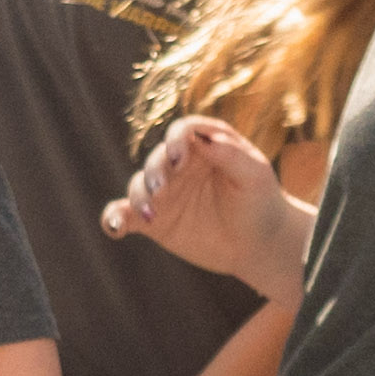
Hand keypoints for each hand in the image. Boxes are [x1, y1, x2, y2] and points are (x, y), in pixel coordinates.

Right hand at [105, 118, 302, 298]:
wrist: (259, 244)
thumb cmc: (261, 202)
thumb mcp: (255, 176)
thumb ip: (233, 155)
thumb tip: (207, 140)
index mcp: (204, 146)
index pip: (183, 131)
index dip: (176, 140)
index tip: (178, 158)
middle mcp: (178, 166)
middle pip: (157, 158)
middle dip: (154, 171)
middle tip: (160, 188)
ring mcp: (164, 193)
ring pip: (138, 186)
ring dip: (138, 197)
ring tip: (149, 215)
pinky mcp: (153, 220)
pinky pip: (125, 215)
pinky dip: (114, 219)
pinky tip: (114, 227)